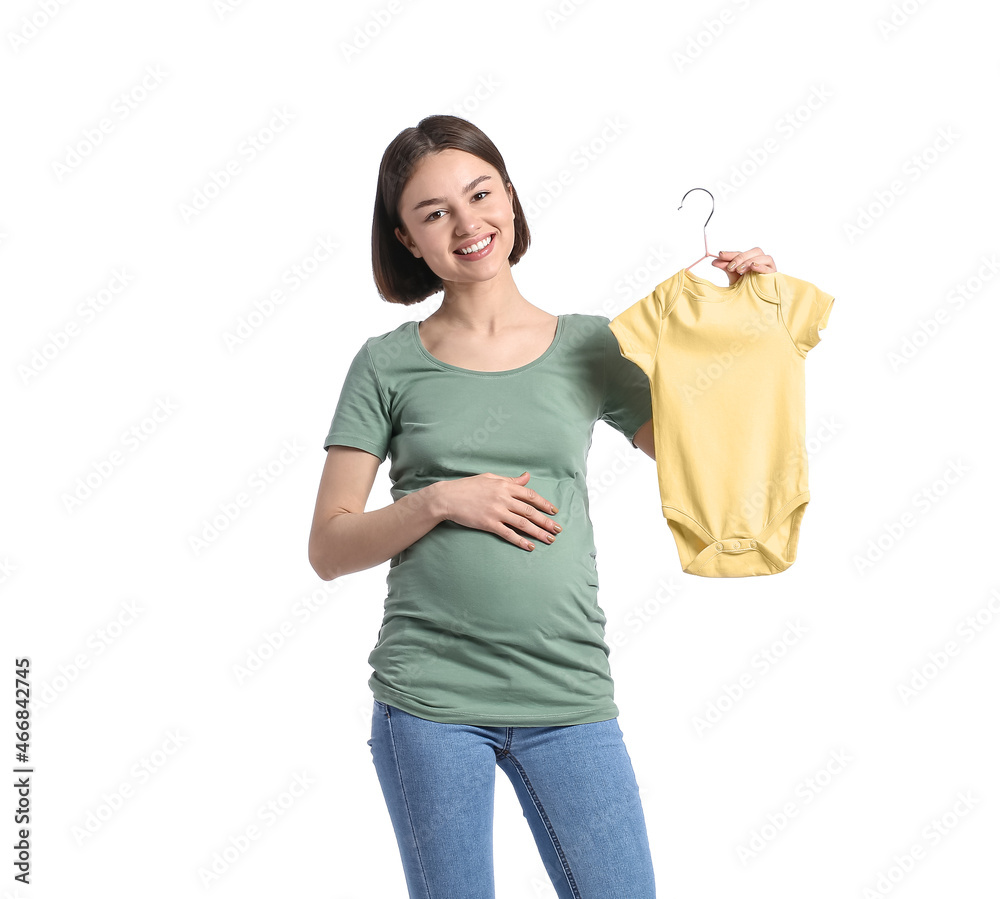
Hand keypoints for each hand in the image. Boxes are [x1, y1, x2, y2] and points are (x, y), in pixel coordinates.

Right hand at [435, 471, 560, 551]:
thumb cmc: (468, 486)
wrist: (447, 497)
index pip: (530, 495)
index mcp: (504, 486)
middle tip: (558, 529)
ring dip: (538, 532)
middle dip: (546, 521)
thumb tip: (527, 477)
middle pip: (530, 511)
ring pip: (523, 523)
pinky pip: (508, 534)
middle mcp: (503, 498)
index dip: (544, 504)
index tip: (554, 511)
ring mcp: (496, 512)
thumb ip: (510, 480)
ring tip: (549, 539)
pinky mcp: (488, 524)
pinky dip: (520, 541)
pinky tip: (530, 546)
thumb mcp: (490, 478)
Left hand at [713, 248, 776, 285]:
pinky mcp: (774, 277)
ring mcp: (769, 268)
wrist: (753, 306)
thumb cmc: (745, 291)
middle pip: (755, 251)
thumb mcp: (734, 279)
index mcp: (752, 262)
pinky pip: (769, 268)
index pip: (742, 253)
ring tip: (739, 270)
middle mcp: (762, 263)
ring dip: (749, 262)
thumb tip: (714, 261)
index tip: (720, 255)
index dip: (731, 253)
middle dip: (741, 257)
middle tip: (731, 267)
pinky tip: (753, 266)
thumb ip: (727, 269)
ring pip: (764, 257)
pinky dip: (761, 266)